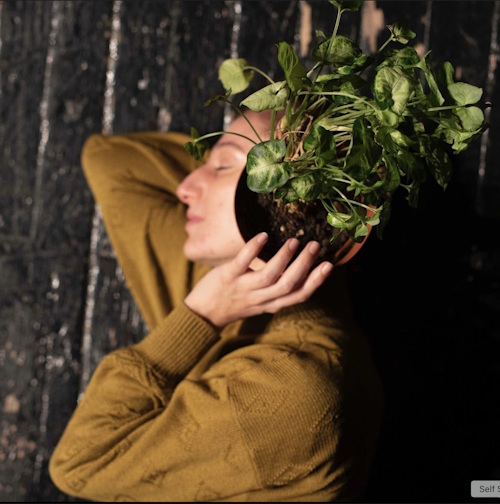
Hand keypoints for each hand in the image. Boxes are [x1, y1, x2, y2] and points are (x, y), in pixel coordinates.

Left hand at [184, 232, 333, 328]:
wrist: (203, 313)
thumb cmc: (236, 301)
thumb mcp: (261, 301)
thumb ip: (277, 288)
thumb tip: (299, 268)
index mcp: (271, 304)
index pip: (298, 295)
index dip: (315, 281)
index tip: (329, 265)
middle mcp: (259, 298)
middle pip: (287, 284)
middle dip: (304, 265)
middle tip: (315, 245)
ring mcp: (243, 288)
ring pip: (269, 275)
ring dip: (284, 257)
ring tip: (294, 241)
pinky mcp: (227, 277)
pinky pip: (242, 263)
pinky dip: (254, 249)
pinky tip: (263, 236)